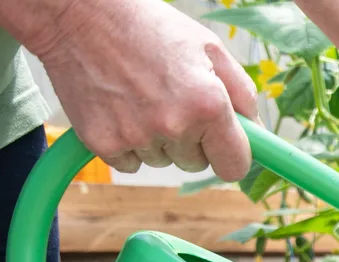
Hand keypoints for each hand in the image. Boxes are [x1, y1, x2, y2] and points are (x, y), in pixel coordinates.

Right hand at [26, 0, 257, 178]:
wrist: (79, 15)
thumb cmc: (149, 28)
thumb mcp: (208, 48)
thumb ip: (242, 93)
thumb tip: (257, 132)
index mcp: (208, 105)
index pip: (235, 166)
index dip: (231, 156)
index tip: (223, 146)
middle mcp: (174, 126)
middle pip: (196, 164)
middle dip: (191, 141)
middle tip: (171, 100)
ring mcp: (136, 137)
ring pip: (163, 161)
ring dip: (158, 140)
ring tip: (142, 97)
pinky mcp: (102, 143)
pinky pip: (130, 162)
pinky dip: (127, 143)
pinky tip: (120, 107)